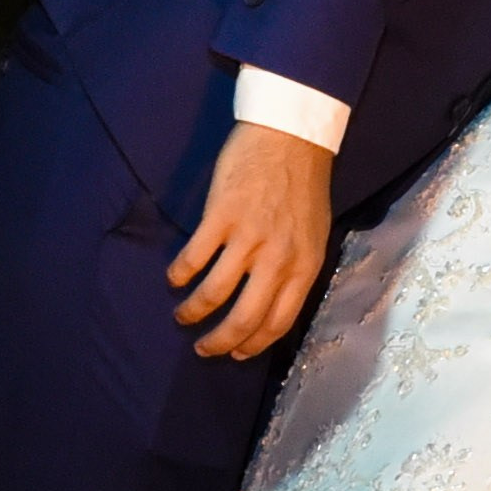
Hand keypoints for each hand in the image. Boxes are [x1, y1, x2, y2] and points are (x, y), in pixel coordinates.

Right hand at [168, 122, 333, 360]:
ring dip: (192, 312)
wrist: (290, 136)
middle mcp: (277, 259)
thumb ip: (297, 268)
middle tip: (203, 349)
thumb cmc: (303, 185)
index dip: (253, 345)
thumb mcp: (315, 233)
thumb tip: (275, 302)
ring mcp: (248, 239)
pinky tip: (175, 279)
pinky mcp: (220, 218)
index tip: (236, 354)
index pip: (278, 322)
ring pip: (213, 294)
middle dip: (219, 342)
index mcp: (305, 266)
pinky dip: (180, 275)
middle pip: (243, 318)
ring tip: (183, 316)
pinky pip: (193, 259)